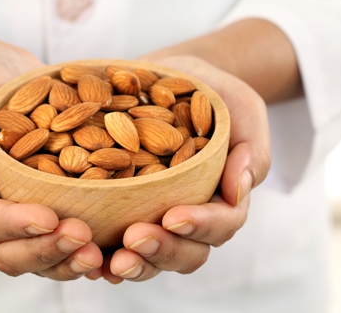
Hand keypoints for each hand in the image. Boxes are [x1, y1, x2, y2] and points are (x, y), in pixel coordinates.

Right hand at [0, 43, 102, 279]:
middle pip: (10, 252)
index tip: (49, 218)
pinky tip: (107, 250)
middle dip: (46, 251)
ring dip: (67, 260)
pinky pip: (59, 238)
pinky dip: (79, 250)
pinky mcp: (45, 203)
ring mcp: (17, 211)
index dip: (15, 224)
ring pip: (37, 256)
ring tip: (98, 253)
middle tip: (84, 238)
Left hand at [98, 55, 270, 282]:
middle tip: (134, 239)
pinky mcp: (126, 210)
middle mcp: (192, 214)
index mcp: (223, 196)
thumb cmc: (211, 92)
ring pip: (153, 256)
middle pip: (187, 252)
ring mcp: (157, 216)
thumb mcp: (240, 108)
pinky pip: (117, 243)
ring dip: (134, 263)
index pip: (223, 222)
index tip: (173, 216)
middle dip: (162, 250)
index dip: (201, 225)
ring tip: (111, 261)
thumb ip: (250, 148)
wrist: (173, 78)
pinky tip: (90, 262)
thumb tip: (238, 190)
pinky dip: (105, 258)